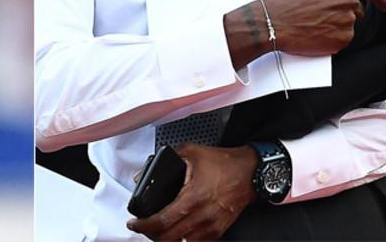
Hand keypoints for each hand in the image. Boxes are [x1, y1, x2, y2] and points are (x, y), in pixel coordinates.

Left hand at [128, 144, 257, 240]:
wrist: (251, 172)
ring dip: (167, 239)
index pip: (163, 220)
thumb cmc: (225, 163)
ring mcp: (212, 225)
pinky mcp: (219, 230)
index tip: (133, 223)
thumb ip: (165, 159)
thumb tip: (144, 174)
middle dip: (151, 234)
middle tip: (142, 227)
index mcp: (193, 197)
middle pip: (169, 238)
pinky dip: (183, 239)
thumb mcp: (191, 152)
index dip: (144, 225)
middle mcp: (203, 215)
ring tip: (157, 230)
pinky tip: (176, 231)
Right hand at [264, 0, 385, 56]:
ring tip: (315, 22)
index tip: (383, 3)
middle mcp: (349, 1)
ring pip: (350, 25)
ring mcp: (347, 21)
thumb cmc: (290, 2)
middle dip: (344, 12)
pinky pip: (344, 39)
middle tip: (321, 13)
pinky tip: (316, 32)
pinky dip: (333, 38)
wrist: (275, 23)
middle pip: (358, 10)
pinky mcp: (343, 39)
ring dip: (337, 25)